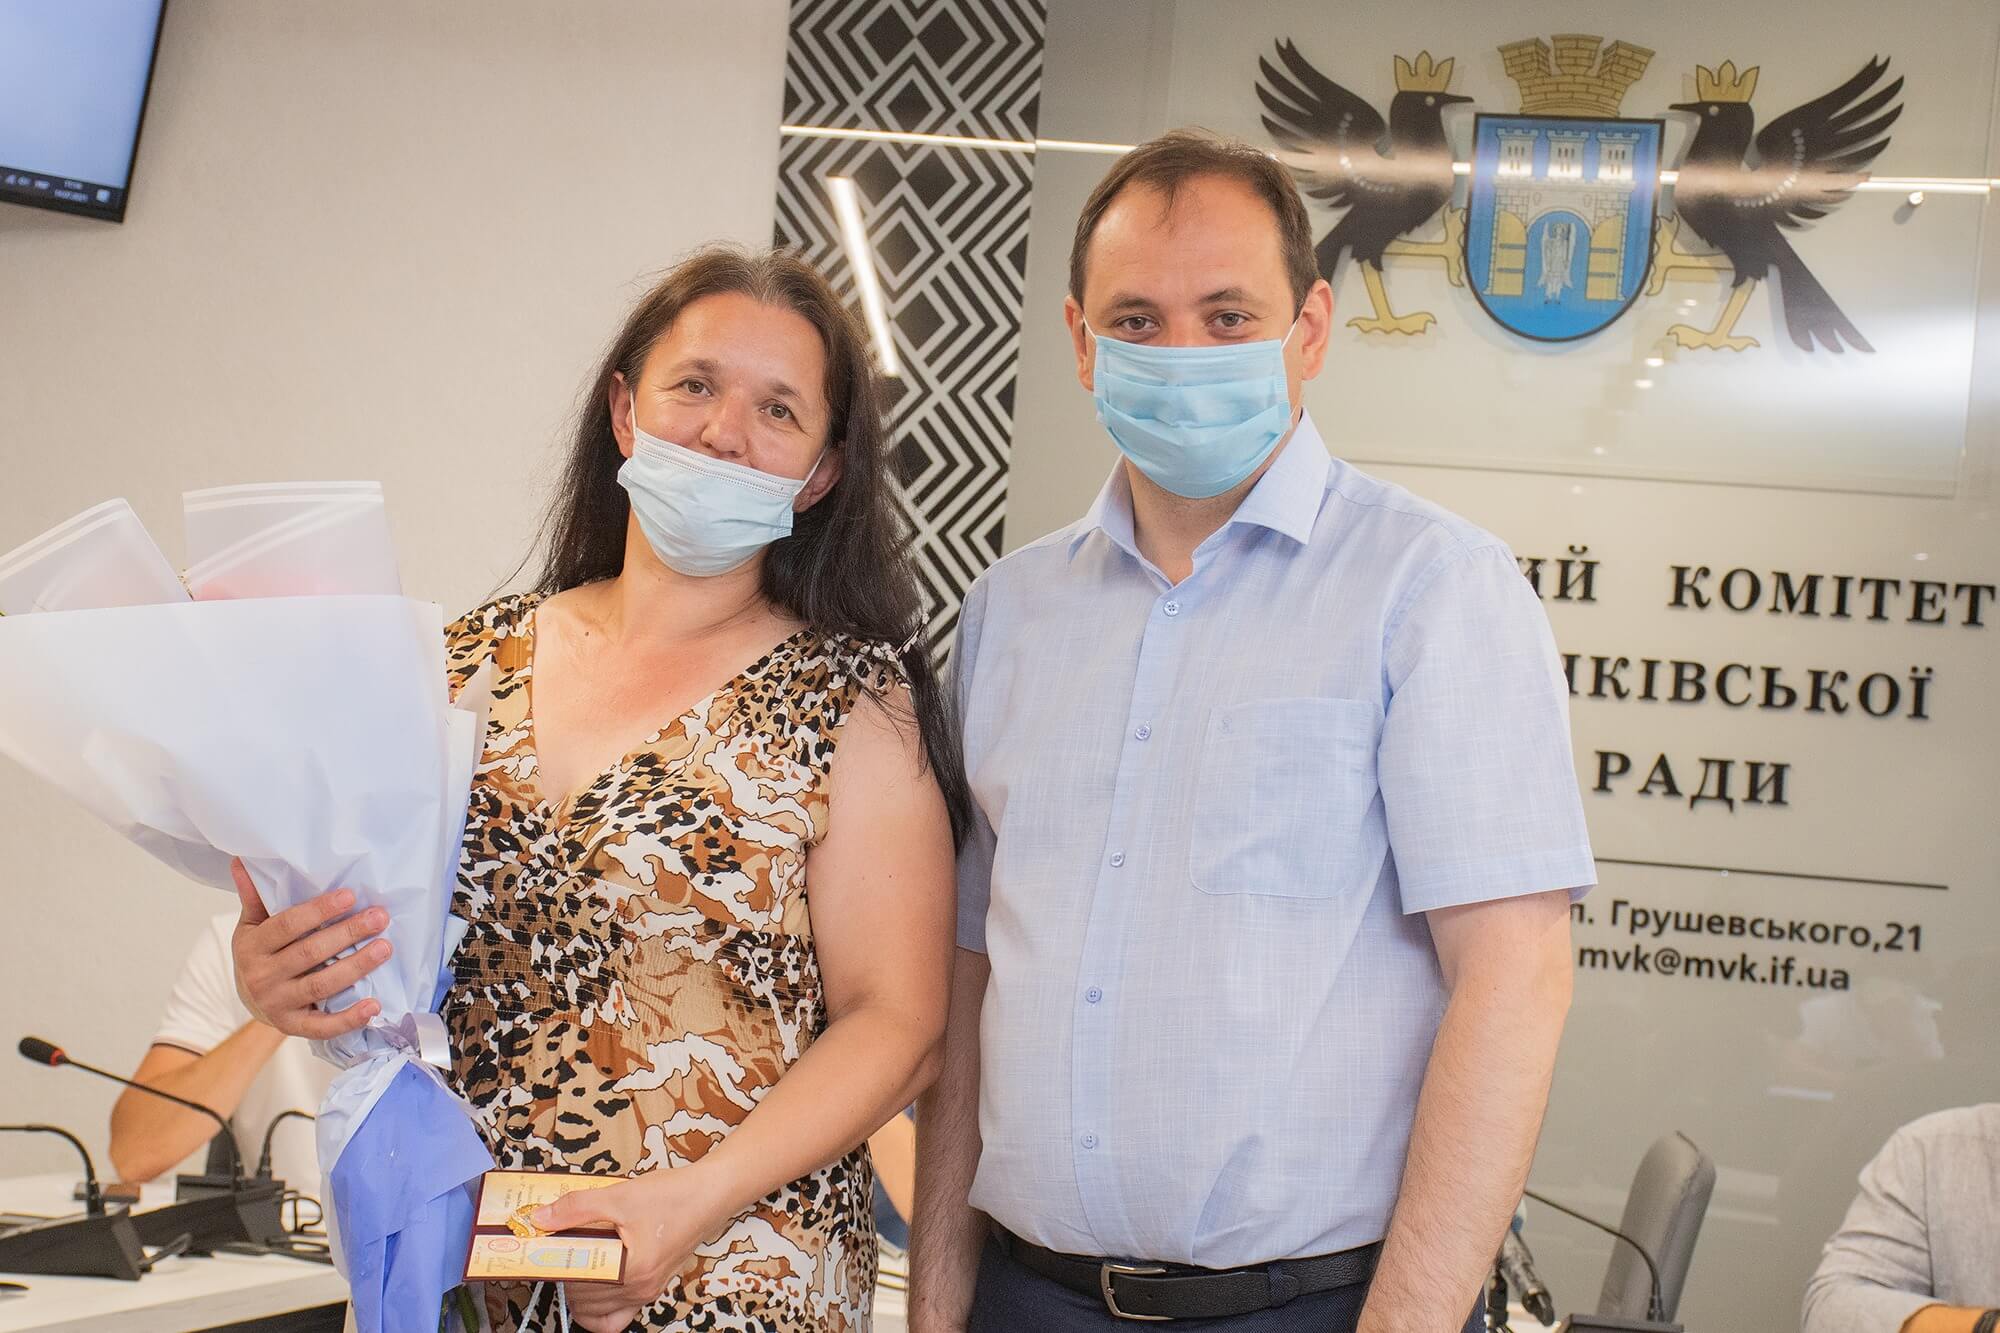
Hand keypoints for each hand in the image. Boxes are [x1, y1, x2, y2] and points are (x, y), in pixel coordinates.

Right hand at [229, 858, 391, 1039]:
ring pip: (321, 985)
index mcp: (252, 946)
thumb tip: (243, 859)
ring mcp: (277, 1004)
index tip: (350, 895)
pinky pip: (322, 1026)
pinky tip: (374, 1005)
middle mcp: (261, 977)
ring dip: (356, 967)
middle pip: (310, 953)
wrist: (250, 1000)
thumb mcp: (252, 926)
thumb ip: (256, 897)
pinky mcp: (292, 1026)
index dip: (318, 911)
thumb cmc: (260, 954)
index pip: (287, 925)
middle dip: (347, 933)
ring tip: (385, 949)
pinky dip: (349, 1018)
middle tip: (379, 917)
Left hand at [532, 1166, 737, 1332]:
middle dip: (562, 1270)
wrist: (709, 1194)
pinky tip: (591, 1283)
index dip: (553, 1259)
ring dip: (576, 1287)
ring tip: (574, 1257)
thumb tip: (541, 1219)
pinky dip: (597, 1309)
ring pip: (593, 1309)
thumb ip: (576, 1208)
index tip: (542, 1241)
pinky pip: (615, 1318)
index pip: (575, 1279)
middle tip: (555, 1242)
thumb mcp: (619, 1195)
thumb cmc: (673, 1196)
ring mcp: (645, 1293)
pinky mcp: (650, 1289)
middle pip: (580, 1295)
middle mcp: (639, 1289)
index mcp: (631, 1270)